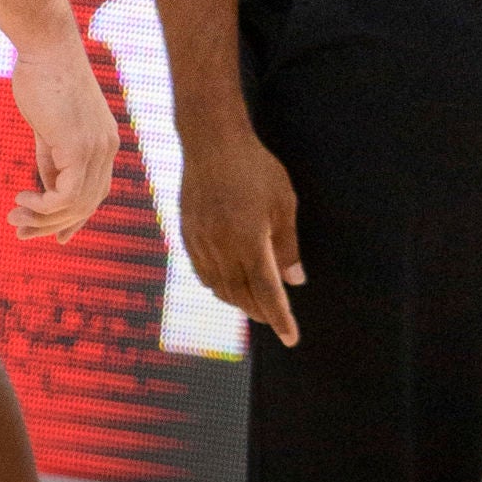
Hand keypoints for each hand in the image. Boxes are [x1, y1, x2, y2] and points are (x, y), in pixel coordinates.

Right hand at [5, 35, 118, 242]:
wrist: (46, 48)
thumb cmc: (42, 79)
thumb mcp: (50, 129)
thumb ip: (53, 160)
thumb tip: (47, 193)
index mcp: (105, 143)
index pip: (97, 193)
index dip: (75, 219)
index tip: (53, 236)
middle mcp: (108, 149)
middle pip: (87, 205)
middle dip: (52, 225)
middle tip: (19, 231)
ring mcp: (97, 149)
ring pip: (77, 205)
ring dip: (42, 219)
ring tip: (15, 217)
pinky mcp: (80, 148)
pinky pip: (68, 196)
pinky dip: (44, 207)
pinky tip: (22, 201)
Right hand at [178, 122, 303, 346]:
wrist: (211, 142)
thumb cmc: (254, 167)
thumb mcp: (283, 203)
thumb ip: (287, 246)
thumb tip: (294, 280)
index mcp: (249, 242)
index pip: (267, 293)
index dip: (281, 319)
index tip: (292, 338)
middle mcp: (222, 249)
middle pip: (242, 297)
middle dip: (260, 312)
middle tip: (275, 319)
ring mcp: (201, 243)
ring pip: (220, 288)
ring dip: (239, 301)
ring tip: (254, 304)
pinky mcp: (187, 235)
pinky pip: (202, 273)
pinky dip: (217, 286)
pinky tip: (227, 283)